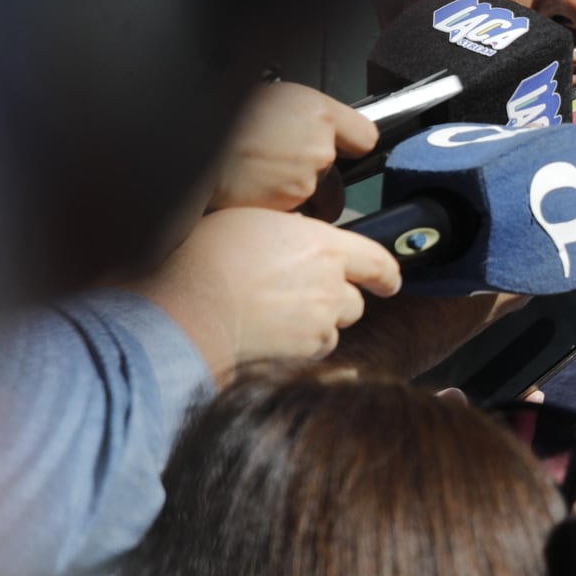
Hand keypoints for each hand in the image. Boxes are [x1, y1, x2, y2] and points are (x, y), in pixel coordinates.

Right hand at [131, 208, 401, 379]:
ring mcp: (320, 323)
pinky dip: (299, 348)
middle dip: (336, 301)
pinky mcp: (305, 353)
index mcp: (323, 246)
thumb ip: (288, 232)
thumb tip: (299, 235)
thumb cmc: (204, 260)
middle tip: (301, 298)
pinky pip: (313, 352)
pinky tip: (269, 338)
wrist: (186, 311)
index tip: (389, 281)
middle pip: (354, 300)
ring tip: (276, 319)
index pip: (375, 261)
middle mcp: (331, 285)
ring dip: (316, 326)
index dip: (386, 273)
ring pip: (333, 329)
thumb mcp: (250, 222)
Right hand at [208, 81, 377, 219]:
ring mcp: (304, 182)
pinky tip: (250, 196)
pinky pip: (292, 218)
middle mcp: (319, 148)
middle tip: (278, 172)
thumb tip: (314, 129)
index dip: (349, 145)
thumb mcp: (265, 98)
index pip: (364, 137)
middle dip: (315, 182)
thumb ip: (299, 118)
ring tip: (257, 183)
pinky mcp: (286, 209)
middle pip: (336, 179)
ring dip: (293, 199)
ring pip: (314, 202)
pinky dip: (276, 214)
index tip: (342, 149)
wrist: (179, 143)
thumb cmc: (212, 117)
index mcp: (316, 113)